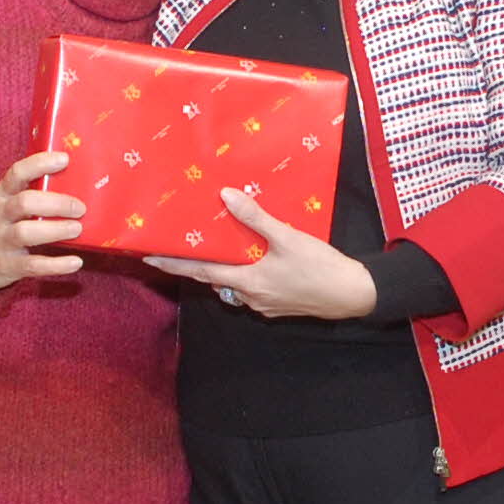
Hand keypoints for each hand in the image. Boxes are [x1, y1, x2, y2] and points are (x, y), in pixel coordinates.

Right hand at [0, 151, 84, 290]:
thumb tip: (76, 180)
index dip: (40, 164)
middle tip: (79, 207)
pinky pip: (33, 265)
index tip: (64, 159)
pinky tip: (75, 262)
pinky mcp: (8, 266)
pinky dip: (56, 264)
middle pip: (24, 203)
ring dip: (55, 230)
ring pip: (25, 233)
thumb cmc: (4, 222)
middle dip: (55, 203)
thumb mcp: (8, 202)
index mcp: (1, 195)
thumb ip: (33, 192)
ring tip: (77, 229)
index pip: (17, 173)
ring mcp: (2, 241)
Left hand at [145, 189, 377, 320]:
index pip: (201, 272)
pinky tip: (257, 262)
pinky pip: (254, 290)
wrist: (353, 295)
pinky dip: (247, 276)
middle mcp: (250, 297)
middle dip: (199, 265)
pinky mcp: (280, 306)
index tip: (150, 257)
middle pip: (216, 280)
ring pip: (236, 286)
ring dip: (226, 270)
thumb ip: (255, 218)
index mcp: (247, 281)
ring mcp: (265, 305)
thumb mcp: (287, 237)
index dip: (175, 264)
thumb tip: (226, 196)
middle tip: (182, 249)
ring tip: (222, 249)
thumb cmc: (320, 266)